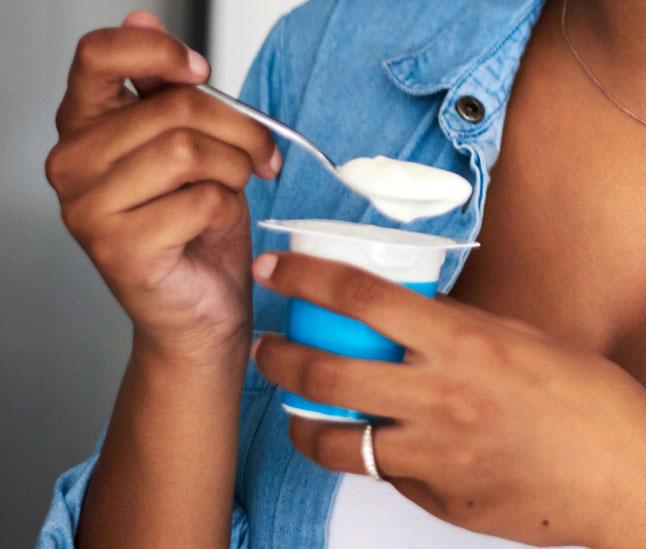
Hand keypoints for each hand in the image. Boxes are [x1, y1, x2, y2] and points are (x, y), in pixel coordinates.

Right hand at [45, 12, 279, 363]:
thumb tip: (141, 20)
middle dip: (240, 129)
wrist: (200, 312)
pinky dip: (227, 209)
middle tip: (262, 154)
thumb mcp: (191, 148)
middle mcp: (71, 164)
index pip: (99, 56)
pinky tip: (214, 227)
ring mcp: (87, 208)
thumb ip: (168, 94)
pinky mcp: (118, 248)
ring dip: (236, 169)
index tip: (201, 72)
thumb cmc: (196, 232)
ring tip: (238, 189)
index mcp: (85, 128)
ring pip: (189, 150)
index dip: (159, 52)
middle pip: (175, 108)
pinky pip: (201, 200)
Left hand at [251, 252, 645, 547]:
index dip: (305, 277)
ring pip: (334, 443)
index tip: (277, 269)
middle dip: (278, 356)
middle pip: (324, 372)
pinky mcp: (439, 500)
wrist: (626, 477)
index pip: (361, 297)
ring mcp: (435, 457)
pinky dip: (379, 460)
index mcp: (463, 343)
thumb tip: (412, 325)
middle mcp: (439, 399)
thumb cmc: (592, 404)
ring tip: (299, 414)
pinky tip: (393, 449)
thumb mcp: (522, 341)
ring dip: (303, 424)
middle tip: (268, 347)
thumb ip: (460, 332)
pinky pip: (389, 477)